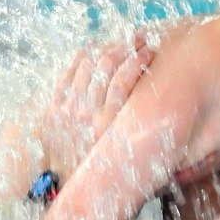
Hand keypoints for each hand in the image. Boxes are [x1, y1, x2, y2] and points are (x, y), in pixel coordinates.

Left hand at [45, 35, 151, 173]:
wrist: (57, 179)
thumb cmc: (97, 168)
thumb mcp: (120, 156)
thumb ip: (138, 135)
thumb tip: (166, 119)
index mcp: (106, 127)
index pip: (123, 81)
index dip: (138, 61)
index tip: (150, 52)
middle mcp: (86, 114)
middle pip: (107, 66)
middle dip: (126, 47)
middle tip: (140, 40)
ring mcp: (67, 107)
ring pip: (88, 64)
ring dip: (107, 47)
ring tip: (122, 42)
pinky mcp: (54, 104)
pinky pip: (69, 71)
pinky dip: (83, 56)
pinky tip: (95, 49)